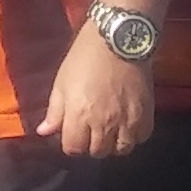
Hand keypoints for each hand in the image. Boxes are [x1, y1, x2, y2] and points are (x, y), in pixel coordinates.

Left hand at [32, 23, 154, 157]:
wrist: (118, 39)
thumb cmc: (85, 57)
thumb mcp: (62, 82)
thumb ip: (54, 111)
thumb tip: (44, 132)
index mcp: (79, 116)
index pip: (74, 149)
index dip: (72, 143)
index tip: (74, 133)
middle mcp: (104, 123)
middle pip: (97, 152)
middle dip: (91, 145)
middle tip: (91, 130)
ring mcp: (127, 120)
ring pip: (121, 149)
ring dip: (113, 144)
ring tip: (110, 131)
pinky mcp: (146, 113)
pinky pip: (141, 137)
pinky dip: (134, 136)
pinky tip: (127, 125)